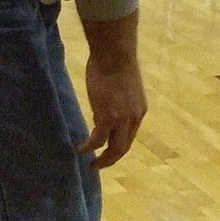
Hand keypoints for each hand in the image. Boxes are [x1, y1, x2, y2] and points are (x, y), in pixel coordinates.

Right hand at [78, 54, 147, 168]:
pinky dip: (89, 148)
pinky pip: (98, 140)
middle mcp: (134, 118)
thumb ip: (117, 103)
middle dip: (111, 159)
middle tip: (99, 165)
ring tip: (91, 164)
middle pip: (124, 147)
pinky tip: (80, 149)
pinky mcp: (107, 117)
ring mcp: (122, 119)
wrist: (115, 54)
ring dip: (102, 160)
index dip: (118, 145)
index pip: (130, 135)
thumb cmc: (116, 64)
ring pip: (114, 149)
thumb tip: (102, 111)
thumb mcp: (123, 89)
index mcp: (139, 111)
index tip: (107, 151)